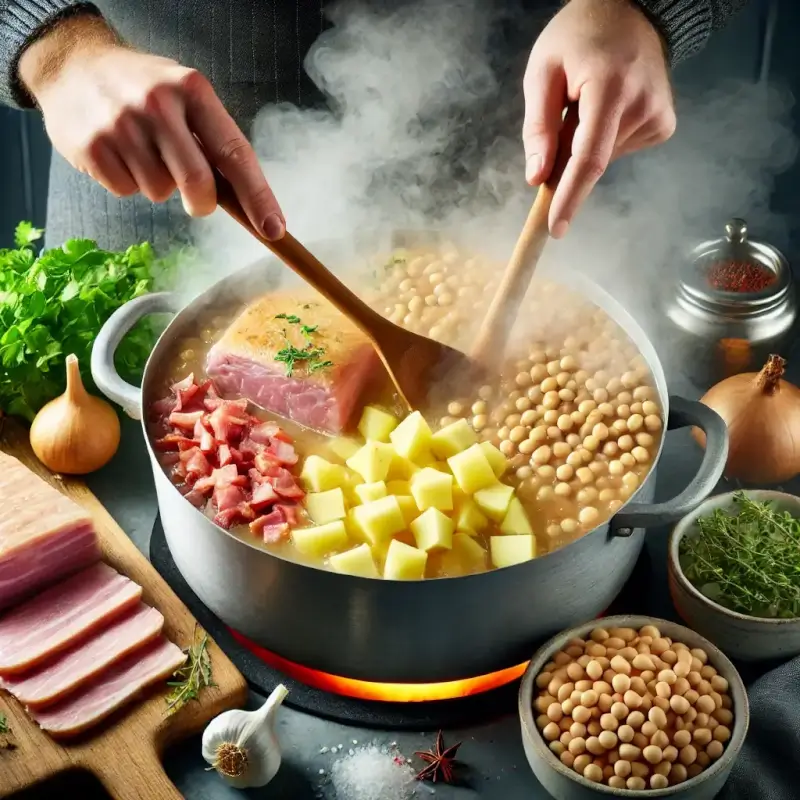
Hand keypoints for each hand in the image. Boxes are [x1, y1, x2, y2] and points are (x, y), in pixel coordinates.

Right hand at [19, 14, 284, 238]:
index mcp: (193, 90)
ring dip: (158, 185)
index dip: (258, 197)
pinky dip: (128, 183)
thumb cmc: (144, 90)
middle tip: (197, 199)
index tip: (274, 228)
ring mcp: (121, 124)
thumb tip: (249, 203)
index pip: (235, 153)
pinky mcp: (92, 146)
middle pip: (198, 183)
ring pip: (159, 192)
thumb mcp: (184, 97)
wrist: (73, 66)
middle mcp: (158, 103)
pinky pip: (126, 191)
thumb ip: (213, 141)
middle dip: (202, 203)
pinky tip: (119, 154)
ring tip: (143, 152)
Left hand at [523, 0, 675, 237]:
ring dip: (586, 146)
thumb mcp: (543, 72)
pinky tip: (608, 109)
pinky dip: (605, 140)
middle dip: (566, 162)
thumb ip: (538, 127)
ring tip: (587, 105)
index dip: (570, 197)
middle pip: (593, 161)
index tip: (555, 229)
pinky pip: (621, 149)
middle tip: (559, 126)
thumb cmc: (578, 37)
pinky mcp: (664, 125)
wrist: (634, 10)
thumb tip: (537, 178)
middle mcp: (642, 106)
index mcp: (610, 88)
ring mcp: (658, 117)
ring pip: (606, 157)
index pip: (589, 158)